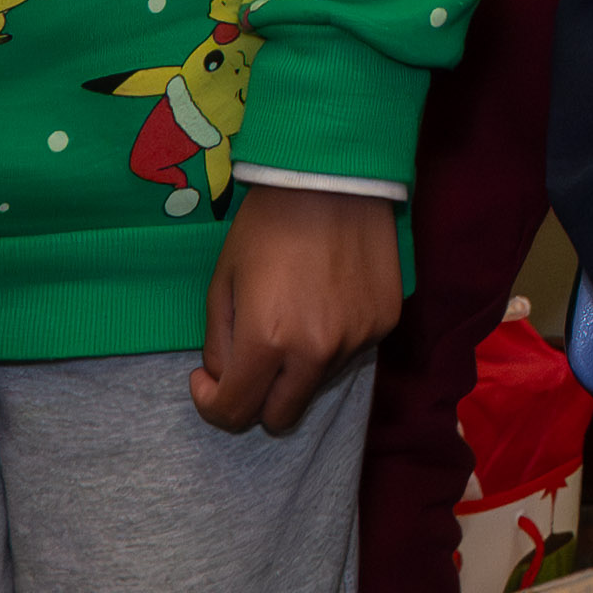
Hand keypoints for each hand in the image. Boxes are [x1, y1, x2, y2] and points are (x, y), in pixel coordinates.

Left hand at [191, 185, 405, 435]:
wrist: (333, 176)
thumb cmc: (266, 224)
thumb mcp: (224, 281)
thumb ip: (219, 343)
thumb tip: (225, 379)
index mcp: (268, 341)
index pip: (235, 413)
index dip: (212, 403)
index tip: (207, 380)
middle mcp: (316, 352)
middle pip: (281, 416)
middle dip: (257, 399)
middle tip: (250, 362)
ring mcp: (357, 340)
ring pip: (316, 383)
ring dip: (297, 366)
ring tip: (295, 313)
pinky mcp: (385, 323)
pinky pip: (349, 352)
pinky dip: (332, 341)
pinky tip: (327, 298)